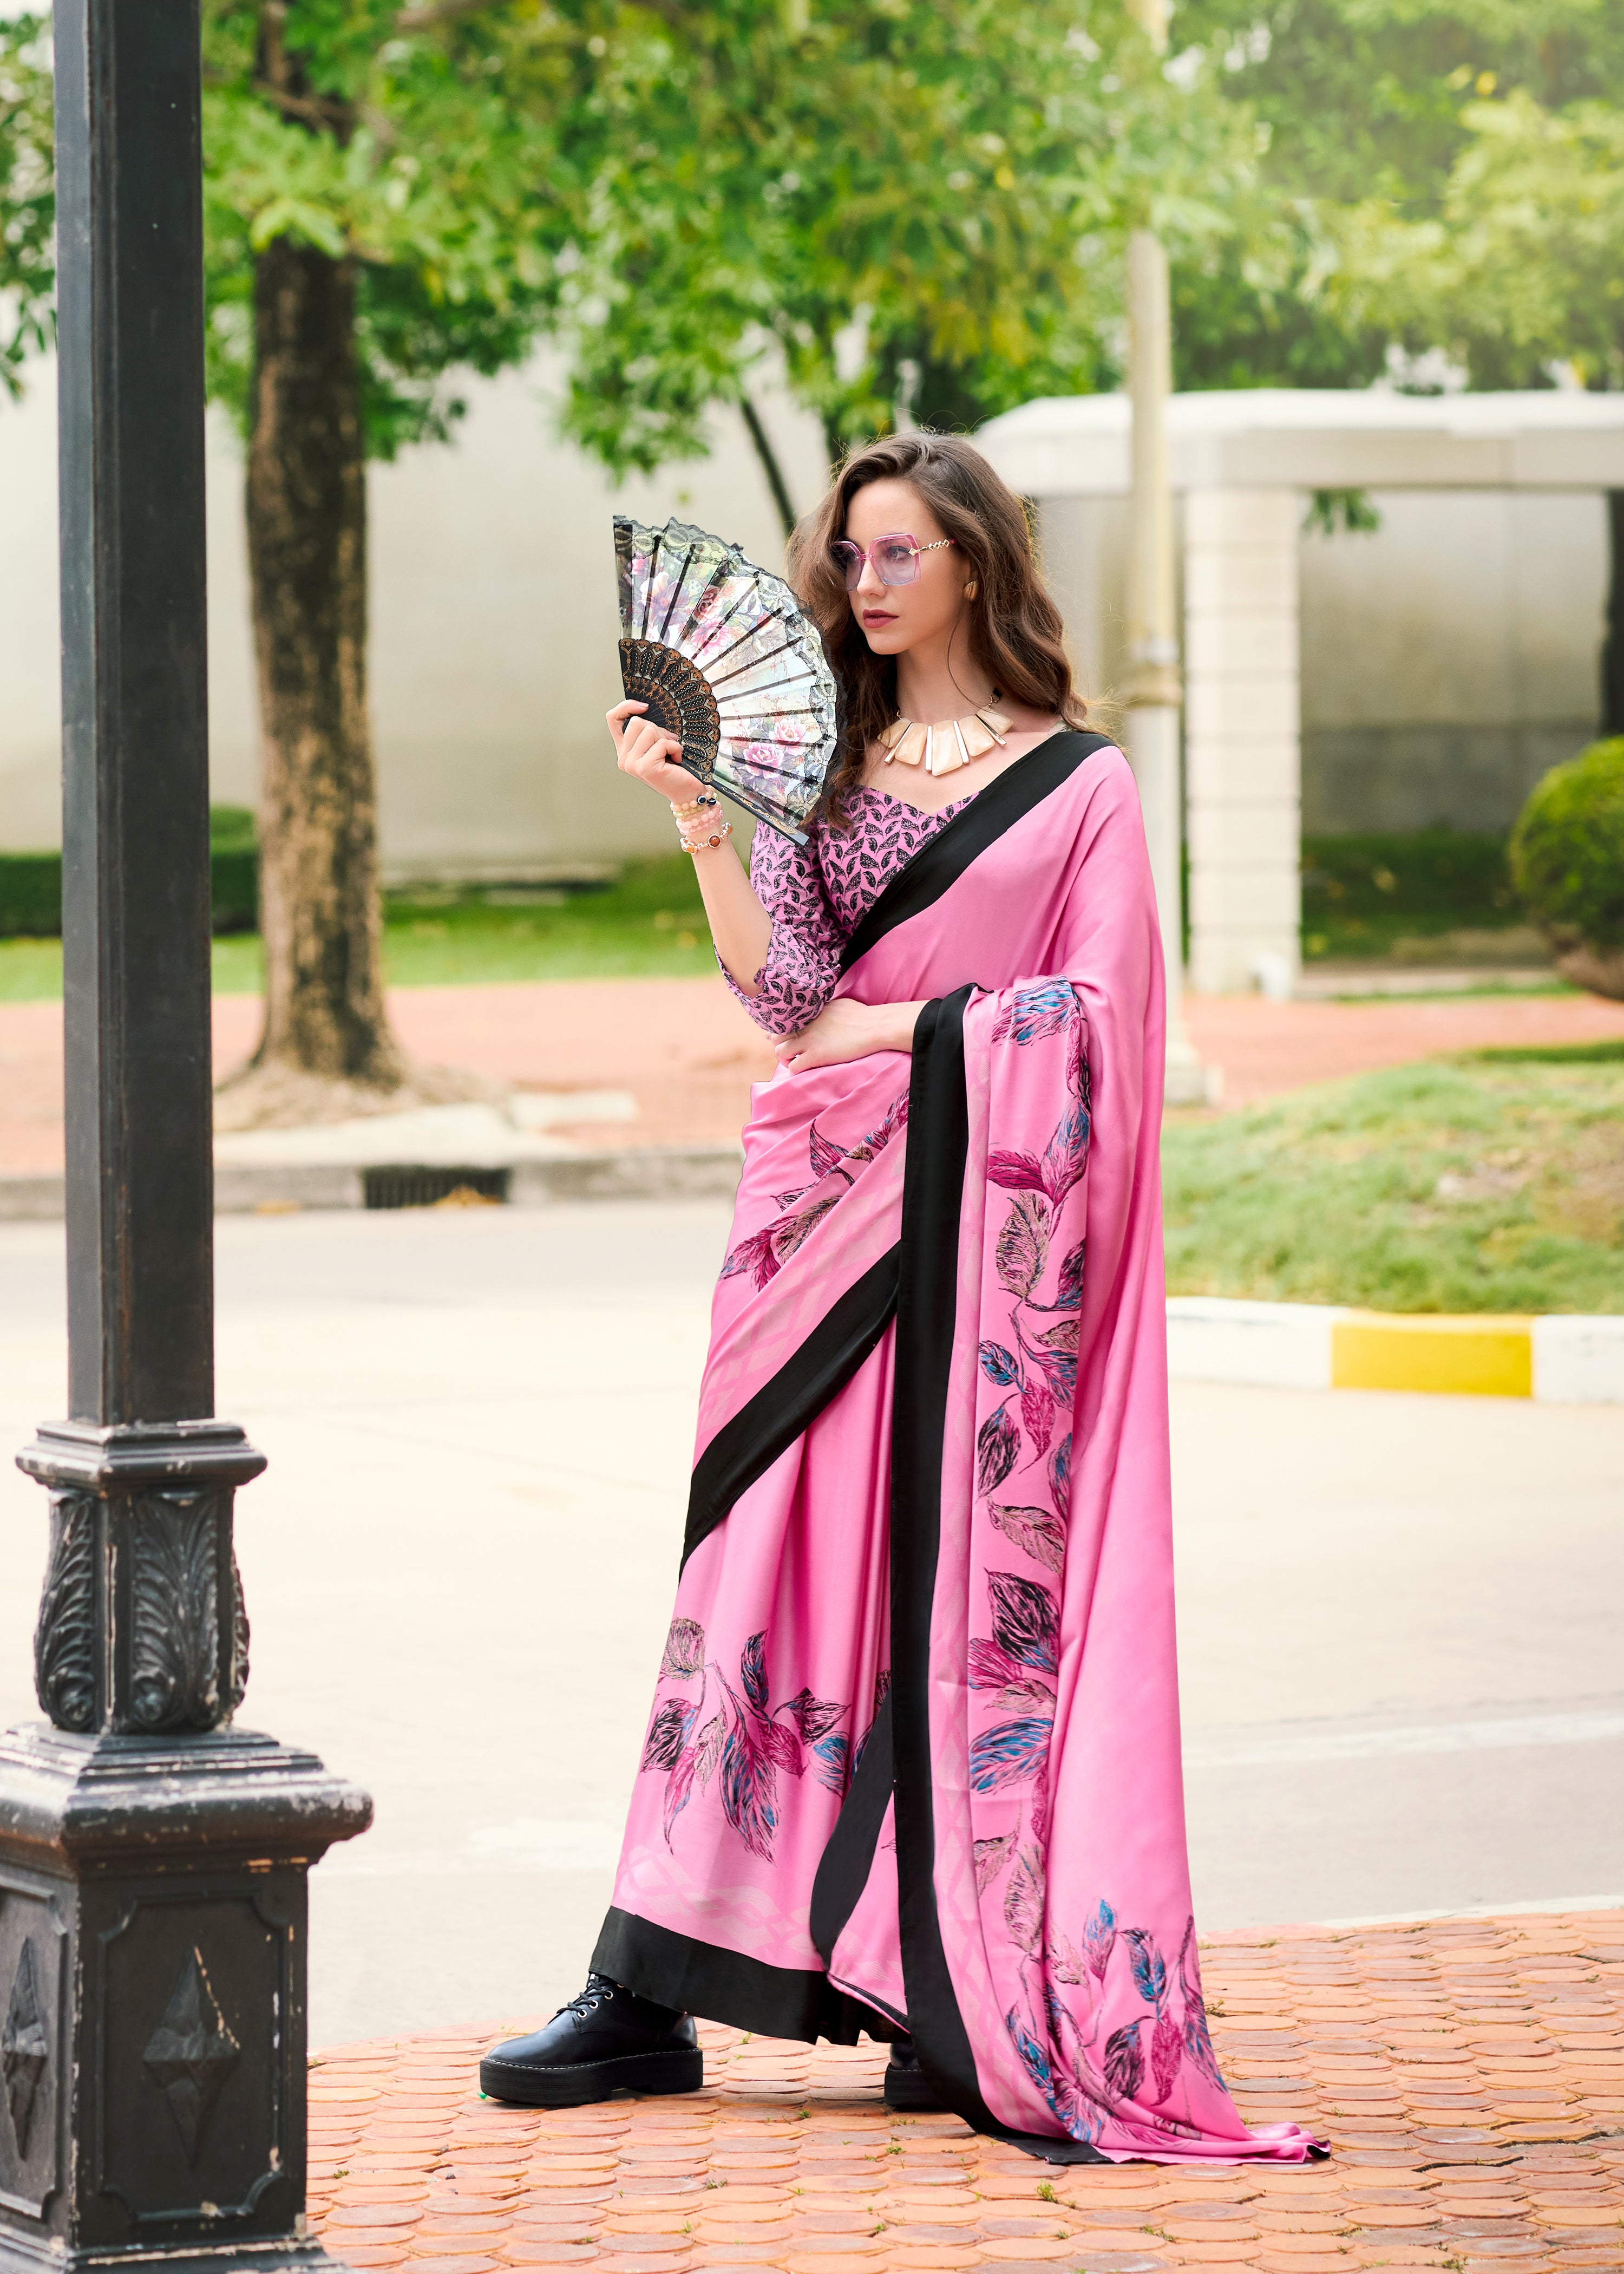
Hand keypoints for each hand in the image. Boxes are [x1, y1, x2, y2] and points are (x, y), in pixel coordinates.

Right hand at [608, 699, 704, 802]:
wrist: (687, 792)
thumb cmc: (675, 768)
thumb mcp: (657, 744)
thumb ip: (648, 731)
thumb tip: (647, 710)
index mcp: (624, 750)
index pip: (613, 719)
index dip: (626, 707)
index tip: (644, 707)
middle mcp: (624, 758)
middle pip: (637, 722)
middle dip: (657, 729)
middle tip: (667, 746)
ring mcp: (632, 764)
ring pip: (649, 730)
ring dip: (666, 739)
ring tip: (671, 753)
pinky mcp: (645, 768)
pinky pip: (662, 743)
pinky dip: (675, 748)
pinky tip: (676, 760)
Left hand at [775, 998, 924, 1074]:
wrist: (874, 1026)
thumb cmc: (862, 1015)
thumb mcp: (838, 1004)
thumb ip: (825, 1008)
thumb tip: (826, 1010)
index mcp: (810, 1012)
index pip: (784, 1020)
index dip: (781, 1030)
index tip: (785, 1036)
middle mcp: (805, 1025)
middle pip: (776, 1035)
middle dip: (780, 1044)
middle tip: (790, 1050)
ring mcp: (809, 1040)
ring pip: (779, 1052)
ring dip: (784, 1059)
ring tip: (794, 1061)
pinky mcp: (815, 1055)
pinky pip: (793, 1066)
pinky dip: (794, 1070)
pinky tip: (803, 1069)